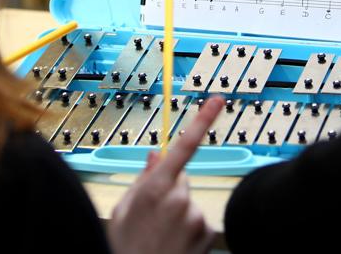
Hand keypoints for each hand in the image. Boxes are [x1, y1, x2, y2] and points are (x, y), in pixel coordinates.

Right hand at [108, 96, 225, 253]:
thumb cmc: (125, 246)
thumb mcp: (123, 210)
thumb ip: (142, 179)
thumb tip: (154, 155)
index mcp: (154, 189)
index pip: (183, 147)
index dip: (202, 121)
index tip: (216, 101)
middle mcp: (179, 200)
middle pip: (181, 179)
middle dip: (169, 190)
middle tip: (151, 217)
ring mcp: (195, 217)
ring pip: (189, 201)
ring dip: (178, 213)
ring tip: (160, 234)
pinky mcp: (207, 232)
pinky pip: (199, 219)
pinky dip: (188, 228)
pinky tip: (173, 242)